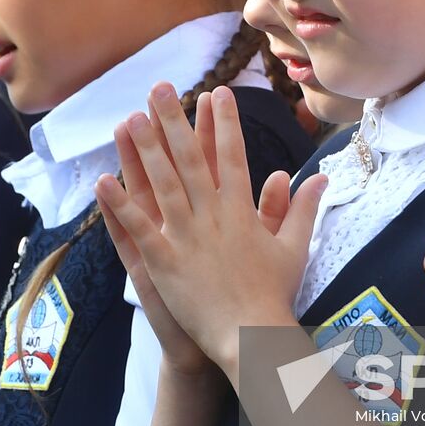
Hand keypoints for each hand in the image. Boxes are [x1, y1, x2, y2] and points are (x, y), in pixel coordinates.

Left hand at [96, 83, 327, 376]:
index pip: (231, 156)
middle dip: (174, 120)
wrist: (252, 338)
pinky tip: (103, 181)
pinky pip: (137, 229)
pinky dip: (120, 205)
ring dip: (144, 150)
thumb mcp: (294, 247)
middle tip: (161, 88)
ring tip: (129, 118)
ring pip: (161, 185)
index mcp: (241, 210)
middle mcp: (212, 216)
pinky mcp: (164, 263)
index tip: (217, 92)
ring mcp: (186, 238)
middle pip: (189, 159)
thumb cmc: (274, 294)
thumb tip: (320, 178)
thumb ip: (301, 208)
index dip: (224, 122)